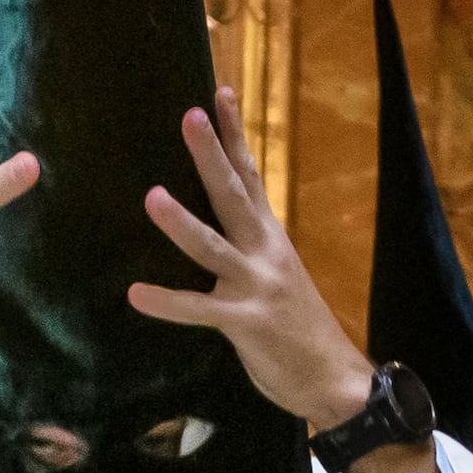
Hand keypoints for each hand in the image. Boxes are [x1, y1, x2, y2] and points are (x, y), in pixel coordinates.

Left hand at [129, 88, 374, 429]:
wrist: (335, 380)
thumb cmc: (298, 329)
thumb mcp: (277, 276)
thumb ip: (249, 250)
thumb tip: (220, 225)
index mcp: (271, 239)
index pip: (251, 176)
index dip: (235, 135)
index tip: (220, 92)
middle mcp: (265, 253)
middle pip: (234, 195)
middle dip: (212, 154)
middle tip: (189, 114)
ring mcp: (257, 286)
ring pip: (213, 247)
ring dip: (181, 223)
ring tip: (151, 196)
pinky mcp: (247, 322)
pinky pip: (200, 310)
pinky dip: (167, 302)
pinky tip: (136, 293)